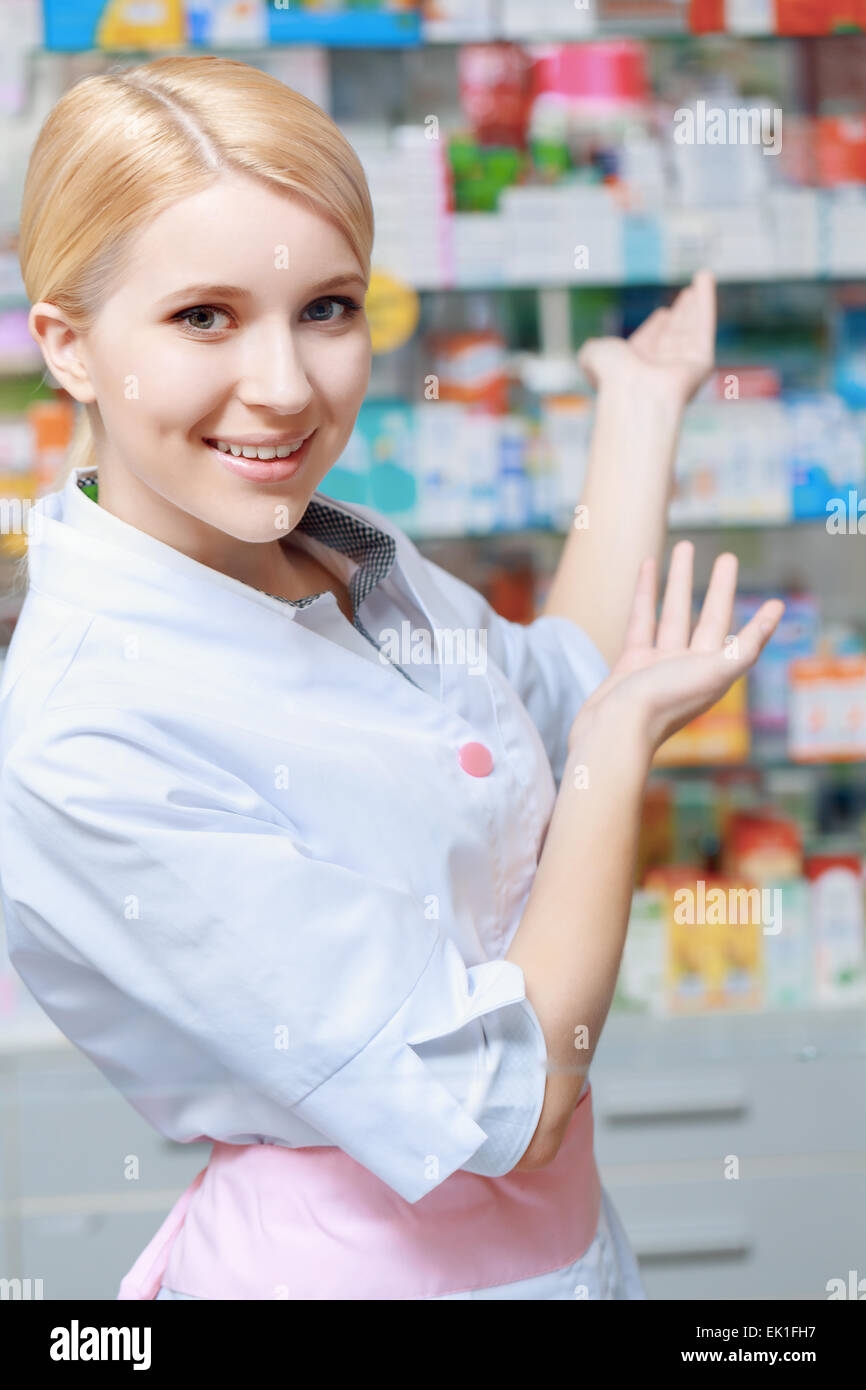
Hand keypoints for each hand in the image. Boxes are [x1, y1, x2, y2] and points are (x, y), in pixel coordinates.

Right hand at [571, 540, 783, 756]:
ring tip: (681, 549)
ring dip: (679, 581)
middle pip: (707, 618)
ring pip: (673, 613)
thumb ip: (743, 647)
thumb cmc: (664, 704)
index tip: (772, 599)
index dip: (755, 616)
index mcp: (713, 673)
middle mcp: (689, 668)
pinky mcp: (631, 663)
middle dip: (717, 587)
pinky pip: (642, 620)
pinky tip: (647, 569)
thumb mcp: (712, 673)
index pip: (737, 634)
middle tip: (726, 557)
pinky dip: (646, 593)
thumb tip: (772, 616)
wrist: (613, 731)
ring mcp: (659, 665)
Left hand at [577, 269, 715, 407]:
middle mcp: (659, 367)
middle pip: (674, 334)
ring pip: (692, 326)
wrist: (632, 393)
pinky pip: (704, 325)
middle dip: (681, 314)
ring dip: (698, 302)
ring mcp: (682, 365)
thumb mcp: (593, 354)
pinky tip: (706, 280)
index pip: (649, 341)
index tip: (663, 313)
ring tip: (703, 276)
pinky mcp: (701, 362)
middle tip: (687, 294)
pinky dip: (706, 301)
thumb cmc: (611, 376)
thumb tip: (592, 348)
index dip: (656, 327)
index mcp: (634, 365)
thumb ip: (593, 349)